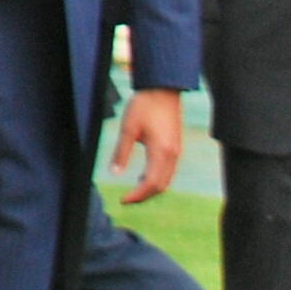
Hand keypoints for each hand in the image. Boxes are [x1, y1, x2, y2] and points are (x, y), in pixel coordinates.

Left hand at [110, 85, 184, 205]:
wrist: (163, 89)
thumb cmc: (144, 106)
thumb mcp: (128, 128)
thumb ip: (121, 152)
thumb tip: (114, 173)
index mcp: (161, 152)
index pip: (150, 183)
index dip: (137, 195)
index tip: (123, 200)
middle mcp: (172, 155)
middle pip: (160, 185)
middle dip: (144, 196)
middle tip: (126, 199)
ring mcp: (176, 151)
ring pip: (166, 179)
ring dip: (150, 188)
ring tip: (132, 190)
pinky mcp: (175, 146)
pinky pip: (168, 170)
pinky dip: (156, 178)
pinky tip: (142, 176)